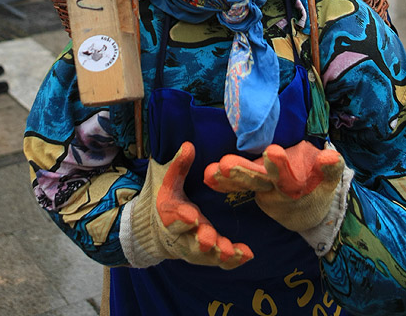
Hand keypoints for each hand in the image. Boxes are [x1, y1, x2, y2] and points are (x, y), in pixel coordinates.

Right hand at [129, 142, 252, 268]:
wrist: (159, 229)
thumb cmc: (168, 199)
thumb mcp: (169, 181)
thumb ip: (179, 166)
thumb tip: (188, 145)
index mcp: (169, 213)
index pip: (172, 217)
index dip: (181, 218)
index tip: (191, 217)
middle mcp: (180, 235)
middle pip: (189, 242)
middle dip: (200, 241)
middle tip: (211, 240)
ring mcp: (194, 247)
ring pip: (205, 255)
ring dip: (218, 254)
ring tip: (231, 252)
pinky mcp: (208, 254)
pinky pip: (219, 260)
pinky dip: (232, 260)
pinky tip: (246, 254)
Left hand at [205, 141, 343, 232]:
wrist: (309, 208)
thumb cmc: (319, 183)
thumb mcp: (329, 177)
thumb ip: (330, 168)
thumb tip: (331, 158)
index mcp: (295, 187)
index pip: (287, 178)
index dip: (279, 167)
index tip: (271, 152)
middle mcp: (276, 192)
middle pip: (258, 183)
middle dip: (242, 173)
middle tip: (225, 164)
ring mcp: (263, 193)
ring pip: (244, 185)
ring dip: (226, 179)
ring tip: (210, 170)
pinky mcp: (253, 190)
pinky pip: (236, 187)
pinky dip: (222, 183)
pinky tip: (207, 176)